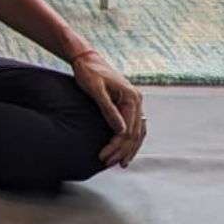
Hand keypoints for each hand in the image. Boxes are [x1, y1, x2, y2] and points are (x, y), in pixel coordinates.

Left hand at [71, 52, 145, 168]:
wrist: (86, 60)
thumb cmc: (88, 72)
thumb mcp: (95, 89)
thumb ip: (108, 108)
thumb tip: (121, 131)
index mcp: (131, 97)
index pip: (127, 130)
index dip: (116, 146)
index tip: (103, 157)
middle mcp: (137, 100)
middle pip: (134, 133)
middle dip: (121, 151)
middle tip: (107, 163)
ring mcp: (134, 102)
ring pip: (137, 132)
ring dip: (128, 149)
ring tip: (119, 163)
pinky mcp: (128, 104)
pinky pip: (134, 126)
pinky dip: (130, 140)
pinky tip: (125, 150)